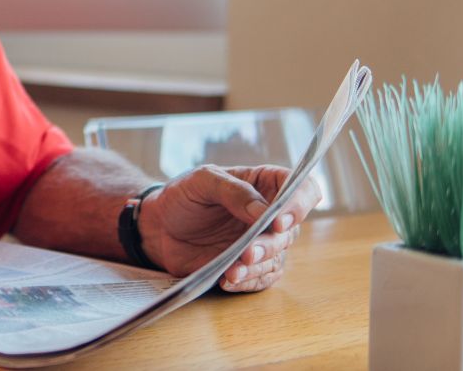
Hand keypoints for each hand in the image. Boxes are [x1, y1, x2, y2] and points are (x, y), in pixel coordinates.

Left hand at [137, 165, 320, 291]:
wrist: (159, 226)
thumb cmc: (183, 195)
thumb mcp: (202, 181)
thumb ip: (233, 191)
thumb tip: (263, 211)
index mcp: (265, 184)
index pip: (302, 189)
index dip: (299, 204)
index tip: (280, 220)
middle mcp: (270, 215)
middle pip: (290, 231)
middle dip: (270, 244)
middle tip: (248, 252)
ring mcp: (262, 242)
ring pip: (277, 259)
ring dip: (257, 267)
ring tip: (233, 270)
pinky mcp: (250, 267)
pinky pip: (260, 279)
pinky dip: (247, 282)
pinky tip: (228, 280)